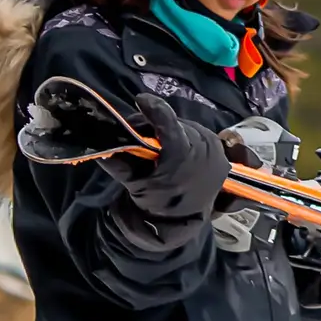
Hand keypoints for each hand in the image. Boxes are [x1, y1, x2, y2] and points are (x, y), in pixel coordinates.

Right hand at [97, 93, 231, 221]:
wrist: (186, 221)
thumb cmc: (160, 204)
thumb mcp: (136, 186)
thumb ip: (118, 165)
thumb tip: (101, 148)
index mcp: (182, 157)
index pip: (168, 124)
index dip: (153, 108)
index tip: (140, 100)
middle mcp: (203, 148)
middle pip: (172, 124)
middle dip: (153, 126)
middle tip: (138, 136)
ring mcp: (215, 148)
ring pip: (184, 126)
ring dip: (169, 131)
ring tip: (158, 146)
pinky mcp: (220, 148)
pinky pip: (197, 132)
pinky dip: (183, 136)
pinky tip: (175, 148)